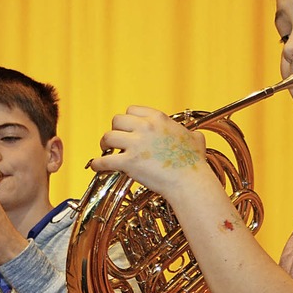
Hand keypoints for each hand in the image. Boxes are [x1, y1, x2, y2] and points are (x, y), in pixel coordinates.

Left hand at [90, 106, 209, 199]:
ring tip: (105, 150)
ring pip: (108, 137)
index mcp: (158, 119)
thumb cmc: (194, 164)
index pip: (132, 110)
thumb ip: (191, 135)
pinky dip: (98, 163)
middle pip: (117, 120)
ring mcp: (135, 145)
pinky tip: (96, 166)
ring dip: (105, 144)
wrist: (190, 182)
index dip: (127, 120)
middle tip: (115, 140)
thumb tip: (195, 136)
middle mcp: (145, 127)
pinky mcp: (128, 163)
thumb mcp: (196, 141)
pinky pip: (104, 160)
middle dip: (115, 130)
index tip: (127, 128)